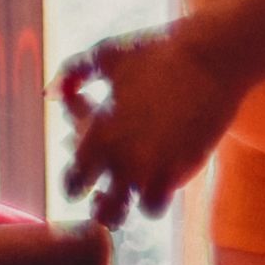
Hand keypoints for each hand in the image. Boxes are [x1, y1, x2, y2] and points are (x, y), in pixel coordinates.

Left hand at [60, 26, 251, 224]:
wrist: (214, 55)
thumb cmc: (156, 50)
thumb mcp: (106, 54)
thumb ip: (71, 73)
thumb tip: (49, 94)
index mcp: (99, 134)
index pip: (73, 182)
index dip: (77, 176)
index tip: (88, 164)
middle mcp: (124, 159)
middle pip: (99, 209)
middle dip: (99, 202)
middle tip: (105, 191)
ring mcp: (156, 167)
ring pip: (127, 214)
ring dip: (124, 205)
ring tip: (129, 190)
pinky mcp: (185, 167)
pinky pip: (158, 203)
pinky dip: (153, 197)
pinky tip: (156, 177)